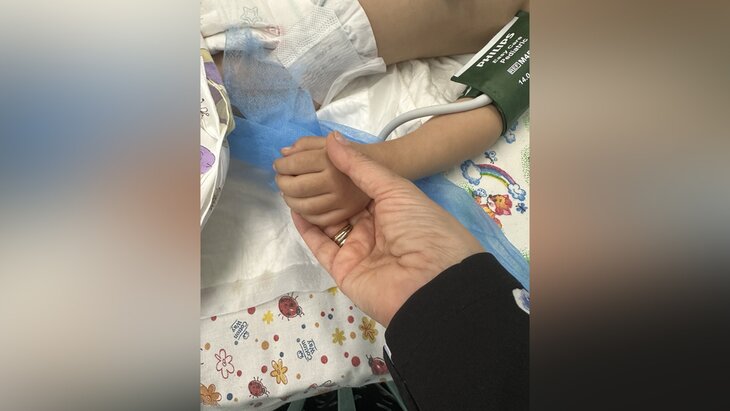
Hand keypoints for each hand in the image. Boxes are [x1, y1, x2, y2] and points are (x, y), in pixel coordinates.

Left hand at [274, 134, 369, 226]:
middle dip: (282, 182)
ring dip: (289, 199)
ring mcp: (340, 201)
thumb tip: (283, 154)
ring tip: (289, 192)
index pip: (294, 164)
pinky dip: (303, 214)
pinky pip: (316, 219)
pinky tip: (302, 204)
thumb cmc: (348, 152)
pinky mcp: (344, 213)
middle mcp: (335, 182)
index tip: (279, 164)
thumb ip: (304, 144)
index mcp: (330, 160)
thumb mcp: (327, 142)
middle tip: (281, 178)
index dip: (281, 165)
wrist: (379, 166)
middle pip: (295, 188)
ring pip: (302, 207)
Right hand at [291, 132, 484, 325]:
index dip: (343, 173)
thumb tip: (332, 138)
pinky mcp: (344, 270)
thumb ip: (361, 166)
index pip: (363, 188)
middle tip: (299, 167)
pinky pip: (322, 247)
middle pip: (345, 206)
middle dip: (325, 189)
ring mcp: (360, 250)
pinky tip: (294, 209)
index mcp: (395, 208)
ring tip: (291, 184)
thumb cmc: (421, 228)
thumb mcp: (396, 189)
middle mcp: (377, 229)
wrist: (432, 283)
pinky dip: (308, 230)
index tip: (319, 154)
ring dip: (313, 207)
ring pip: (330, 226)